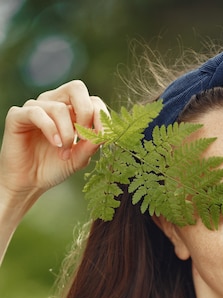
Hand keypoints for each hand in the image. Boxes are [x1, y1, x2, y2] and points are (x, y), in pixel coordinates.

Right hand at [0, 80, 107, 219]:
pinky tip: (55, 144)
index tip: (103, 137)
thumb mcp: (79, 158)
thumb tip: (104, 134)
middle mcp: (53, 103)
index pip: (91, 100)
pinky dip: (50, 129)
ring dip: (67, 133)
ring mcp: (35, 107)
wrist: (29, 182)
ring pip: (59, 107)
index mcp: (71, 111)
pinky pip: (36, 112)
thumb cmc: (54, 167)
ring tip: (64, 152)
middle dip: (86, 113)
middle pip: (76, 88)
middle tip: (83, 137)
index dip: (101, 116)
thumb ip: (91, 146)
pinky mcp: (17, 116)